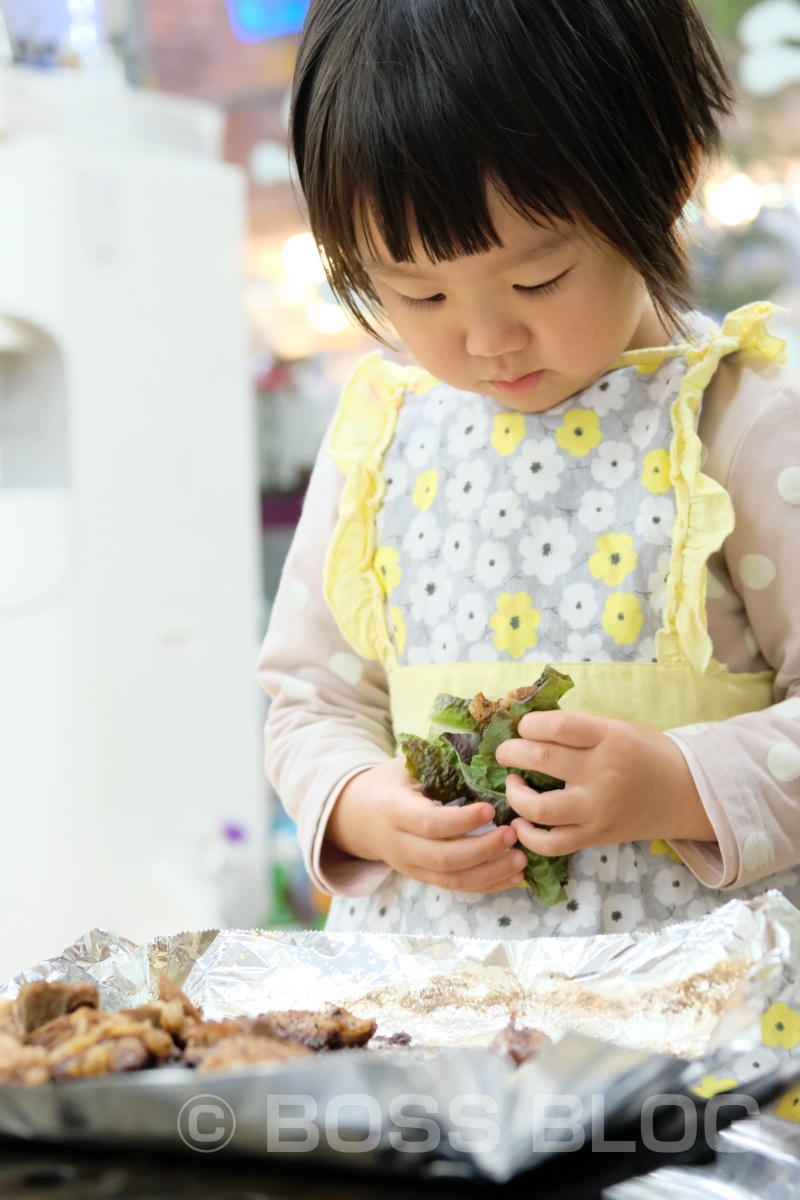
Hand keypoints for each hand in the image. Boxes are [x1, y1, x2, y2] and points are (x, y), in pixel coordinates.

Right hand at [326, 756, 527, 892]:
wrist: (358, 816)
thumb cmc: (389, 784)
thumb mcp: (404, 766)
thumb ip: (437, 763)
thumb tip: (484, 749)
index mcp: (393, 811)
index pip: (428, 823)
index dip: (461, 821)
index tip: (490, 809)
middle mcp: (400, 845)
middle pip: (443, 858)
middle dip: (482, 850)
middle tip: (513, 834)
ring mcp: (411, 867)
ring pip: (452, 880)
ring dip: (490, 873)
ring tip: (521, 860)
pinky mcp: (423, 878)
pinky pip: (457, 888)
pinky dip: (487, 885)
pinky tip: (514, 877)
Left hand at [495, 710, 714, 856]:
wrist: (686, 793)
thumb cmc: (647, 754)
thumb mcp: (617, 728)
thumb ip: (578, 730)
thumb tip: (527, 728)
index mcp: (609, 738)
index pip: (558, 725)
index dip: (529, 724)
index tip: (524, 727)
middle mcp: (602, 773)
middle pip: (540, 759)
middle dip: (511, 752)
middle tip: (506, 752)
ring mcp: (598, 809)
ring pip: (539, 807)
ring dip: (514, 794)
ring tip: (514, 784)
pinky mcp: (595, 836)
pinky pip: (552, 844)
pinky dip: (528, 836)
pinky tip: (522, 823)